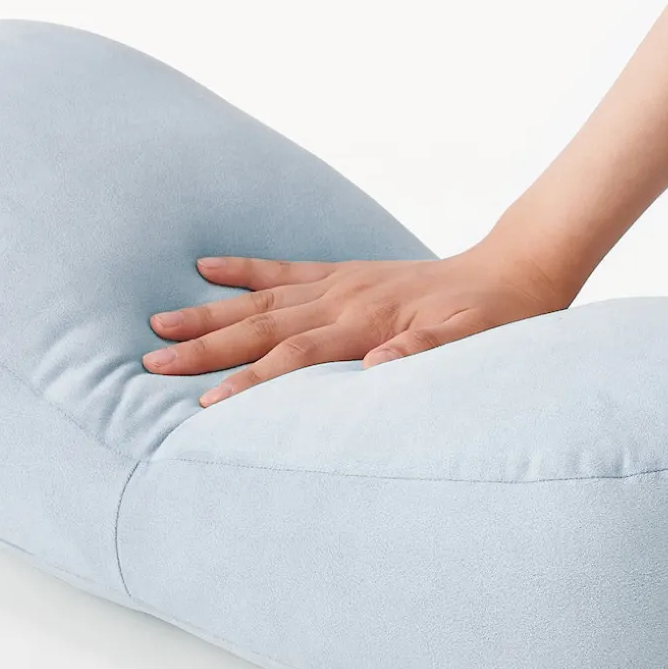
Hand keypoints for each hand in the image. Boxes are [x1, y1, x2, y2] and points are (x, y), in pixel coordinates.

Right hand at [142, 242, 575, 404]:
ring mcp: (341, 283)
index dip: (250, 380)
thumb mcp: (474, 345)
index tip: (205, 402)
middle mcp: (345, 300)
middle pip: (262, 325)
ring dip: (210, 311)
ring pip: (262, 298)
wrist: (515, 272)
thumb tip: (377, 366)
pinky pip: (285, 269)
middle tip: (151, 361)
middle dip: (206, 345)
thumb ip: (426, 355)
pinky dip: (245, 269)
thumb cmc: (496, 319)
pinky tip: (207, 266)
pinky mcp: (345, 273)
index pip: (295, 356)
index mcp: (368, 324)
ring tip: (159, 319)